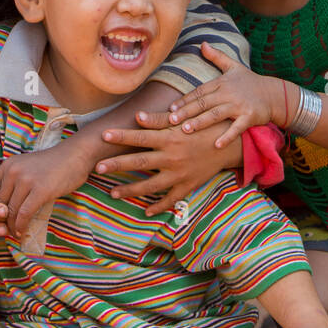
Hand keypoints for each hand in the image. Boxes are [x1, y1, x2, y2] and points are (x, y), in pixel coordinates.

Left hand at [0, 136, 95, 237]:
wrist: (75, 155)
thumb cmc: (52, 163)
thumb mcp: (26, 166)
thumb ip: (13, 180)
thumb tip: (2, 204)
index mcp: (7, 165)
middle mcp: (13, 171)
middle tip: (0, 232)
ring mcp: (26, 180)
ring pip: (10, 210)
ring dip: (9, 227)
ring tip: (12, 235)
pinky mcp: (40, 190)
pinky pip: (24, 213)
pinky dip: (21, 226)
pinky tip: (21, 233)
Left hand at [96, 115, 241, 215]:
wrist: (230, 145)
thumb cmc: (204, 128)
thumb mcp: (183, 121)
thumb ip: (159, 120)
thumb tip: (137, 116)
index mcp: (169, 138)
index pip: (140, 136)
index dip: (121, 136)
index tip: (103, 135)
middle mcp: (172, 157)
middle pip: (140, 162)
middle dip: (117, 165)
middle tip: (97, 169)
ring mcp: (179, 174)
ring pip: (151, 185)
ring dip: (131, 190)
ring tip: (113, 193)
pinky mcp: (188, 186)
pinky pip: (171, 199)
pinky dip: (159, 206)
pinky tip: (145, 211)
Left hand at [165, 42, 285, 148]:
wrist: (275, 93)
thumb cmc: (251, 81)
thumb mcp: (234, 66)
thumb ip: (217, 56)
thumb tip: (202, 43)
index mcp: (222, 83)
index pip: (199, 91)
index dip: (185, 99)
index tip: (171, 108)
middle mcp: (228, 93)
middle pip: (204, 103)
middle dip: (187, 111)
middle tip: (170, 120)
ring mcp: (239, 105)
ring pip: (216, 114)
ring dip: (201, 122)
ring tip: (186, 130)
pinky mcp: (250, 116)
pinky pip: (236, 128)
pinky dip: (227, 136)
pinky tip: (216, 145)